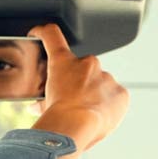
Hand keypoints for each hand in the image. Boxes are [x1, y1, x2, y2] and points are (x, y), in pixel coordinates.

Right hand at [29, 23, 128, 154]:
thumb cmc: (56, 115)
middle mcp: (87, 63)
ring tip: (87, 113)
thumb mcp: (43, 104)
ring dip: (94, 94)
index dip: (44, 31)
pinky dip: (109, 105)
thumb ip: (43, 100)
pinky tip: (100, 116)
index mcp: (63, 62)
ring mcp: (106, 76)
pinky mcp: (121, 92)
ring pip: (100, 83)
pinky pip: (115, 96)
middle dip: (79, 81)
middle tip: (73, 100)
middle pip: (82, 68)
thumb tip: (37, 107)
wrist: (75, 127)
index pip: (52, 35)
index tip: (40, 32)